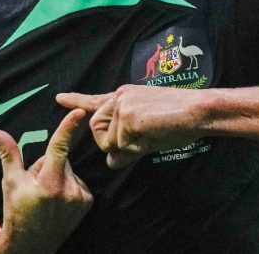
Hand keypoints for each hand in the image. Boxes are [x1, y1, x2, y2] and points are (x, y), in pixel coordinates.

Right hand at [0, 109, 92, 252]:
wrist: (32, 244)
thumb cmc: (17, 211)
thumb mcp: (10, 182)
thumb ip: (7, 153)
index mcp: (49, 183)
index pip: (59, 148)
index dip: (69, 127)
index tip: (80, 112)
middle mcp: (68, 190)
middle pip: (59, 158)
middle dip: (47, 164)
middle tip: (36, 185)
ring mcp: (80, 197)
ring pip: (68, 169)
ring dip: (58, 175)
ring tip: (46, 195)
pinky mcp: (88, 201)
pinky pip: (77, 180)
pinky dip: (68, 184)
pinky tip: (58, 199)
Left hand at [57, 85, 206, 168]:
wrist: (198, 110)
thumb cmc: (181, 120)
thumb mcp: (150, 130)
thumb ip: (128, 143)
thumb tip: (111, 161)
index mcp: (125, 96)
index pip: (96, 101)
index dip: (77, 101)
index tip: (60, 99)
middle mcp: (119, 97)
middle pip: (97, 128)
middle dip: (111, 142)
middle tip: (138, 141)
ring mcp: (122, 105)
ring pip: (109, 141)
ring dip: (127, 147)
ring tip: (152, 135)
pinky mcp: (127, 116)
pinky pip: (120, 145)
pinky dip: (135, 148)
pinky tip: (154, 134)